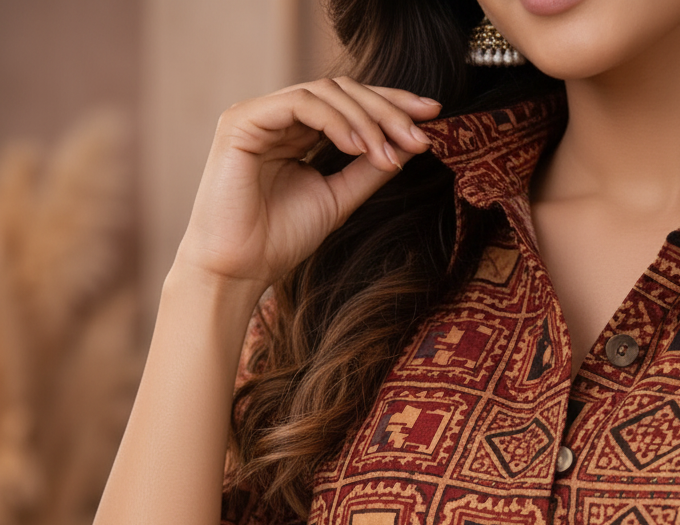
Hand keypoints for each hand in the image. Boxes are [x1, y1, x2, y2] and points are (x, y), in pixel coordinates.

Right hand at [174, 76, 440, 292]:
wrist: (238, 270)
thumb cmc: (278, 241)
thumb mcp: (337, 199)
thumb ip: (367, 170)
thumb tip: (409, 144)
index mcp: (295, 132)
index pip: (349, 103)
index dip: (391, 105)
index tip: (431, 118)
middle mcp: (276, 116)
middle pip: (342, 89)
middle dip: (387, 109)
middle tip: (420, 134)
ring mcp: (257, 115)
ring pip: (325, 91)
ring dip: (367, 119)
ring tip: (391, 152)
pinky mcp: (242, 121)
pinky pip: (300, 104)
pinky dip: (335, 121)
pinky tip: (360, 147)